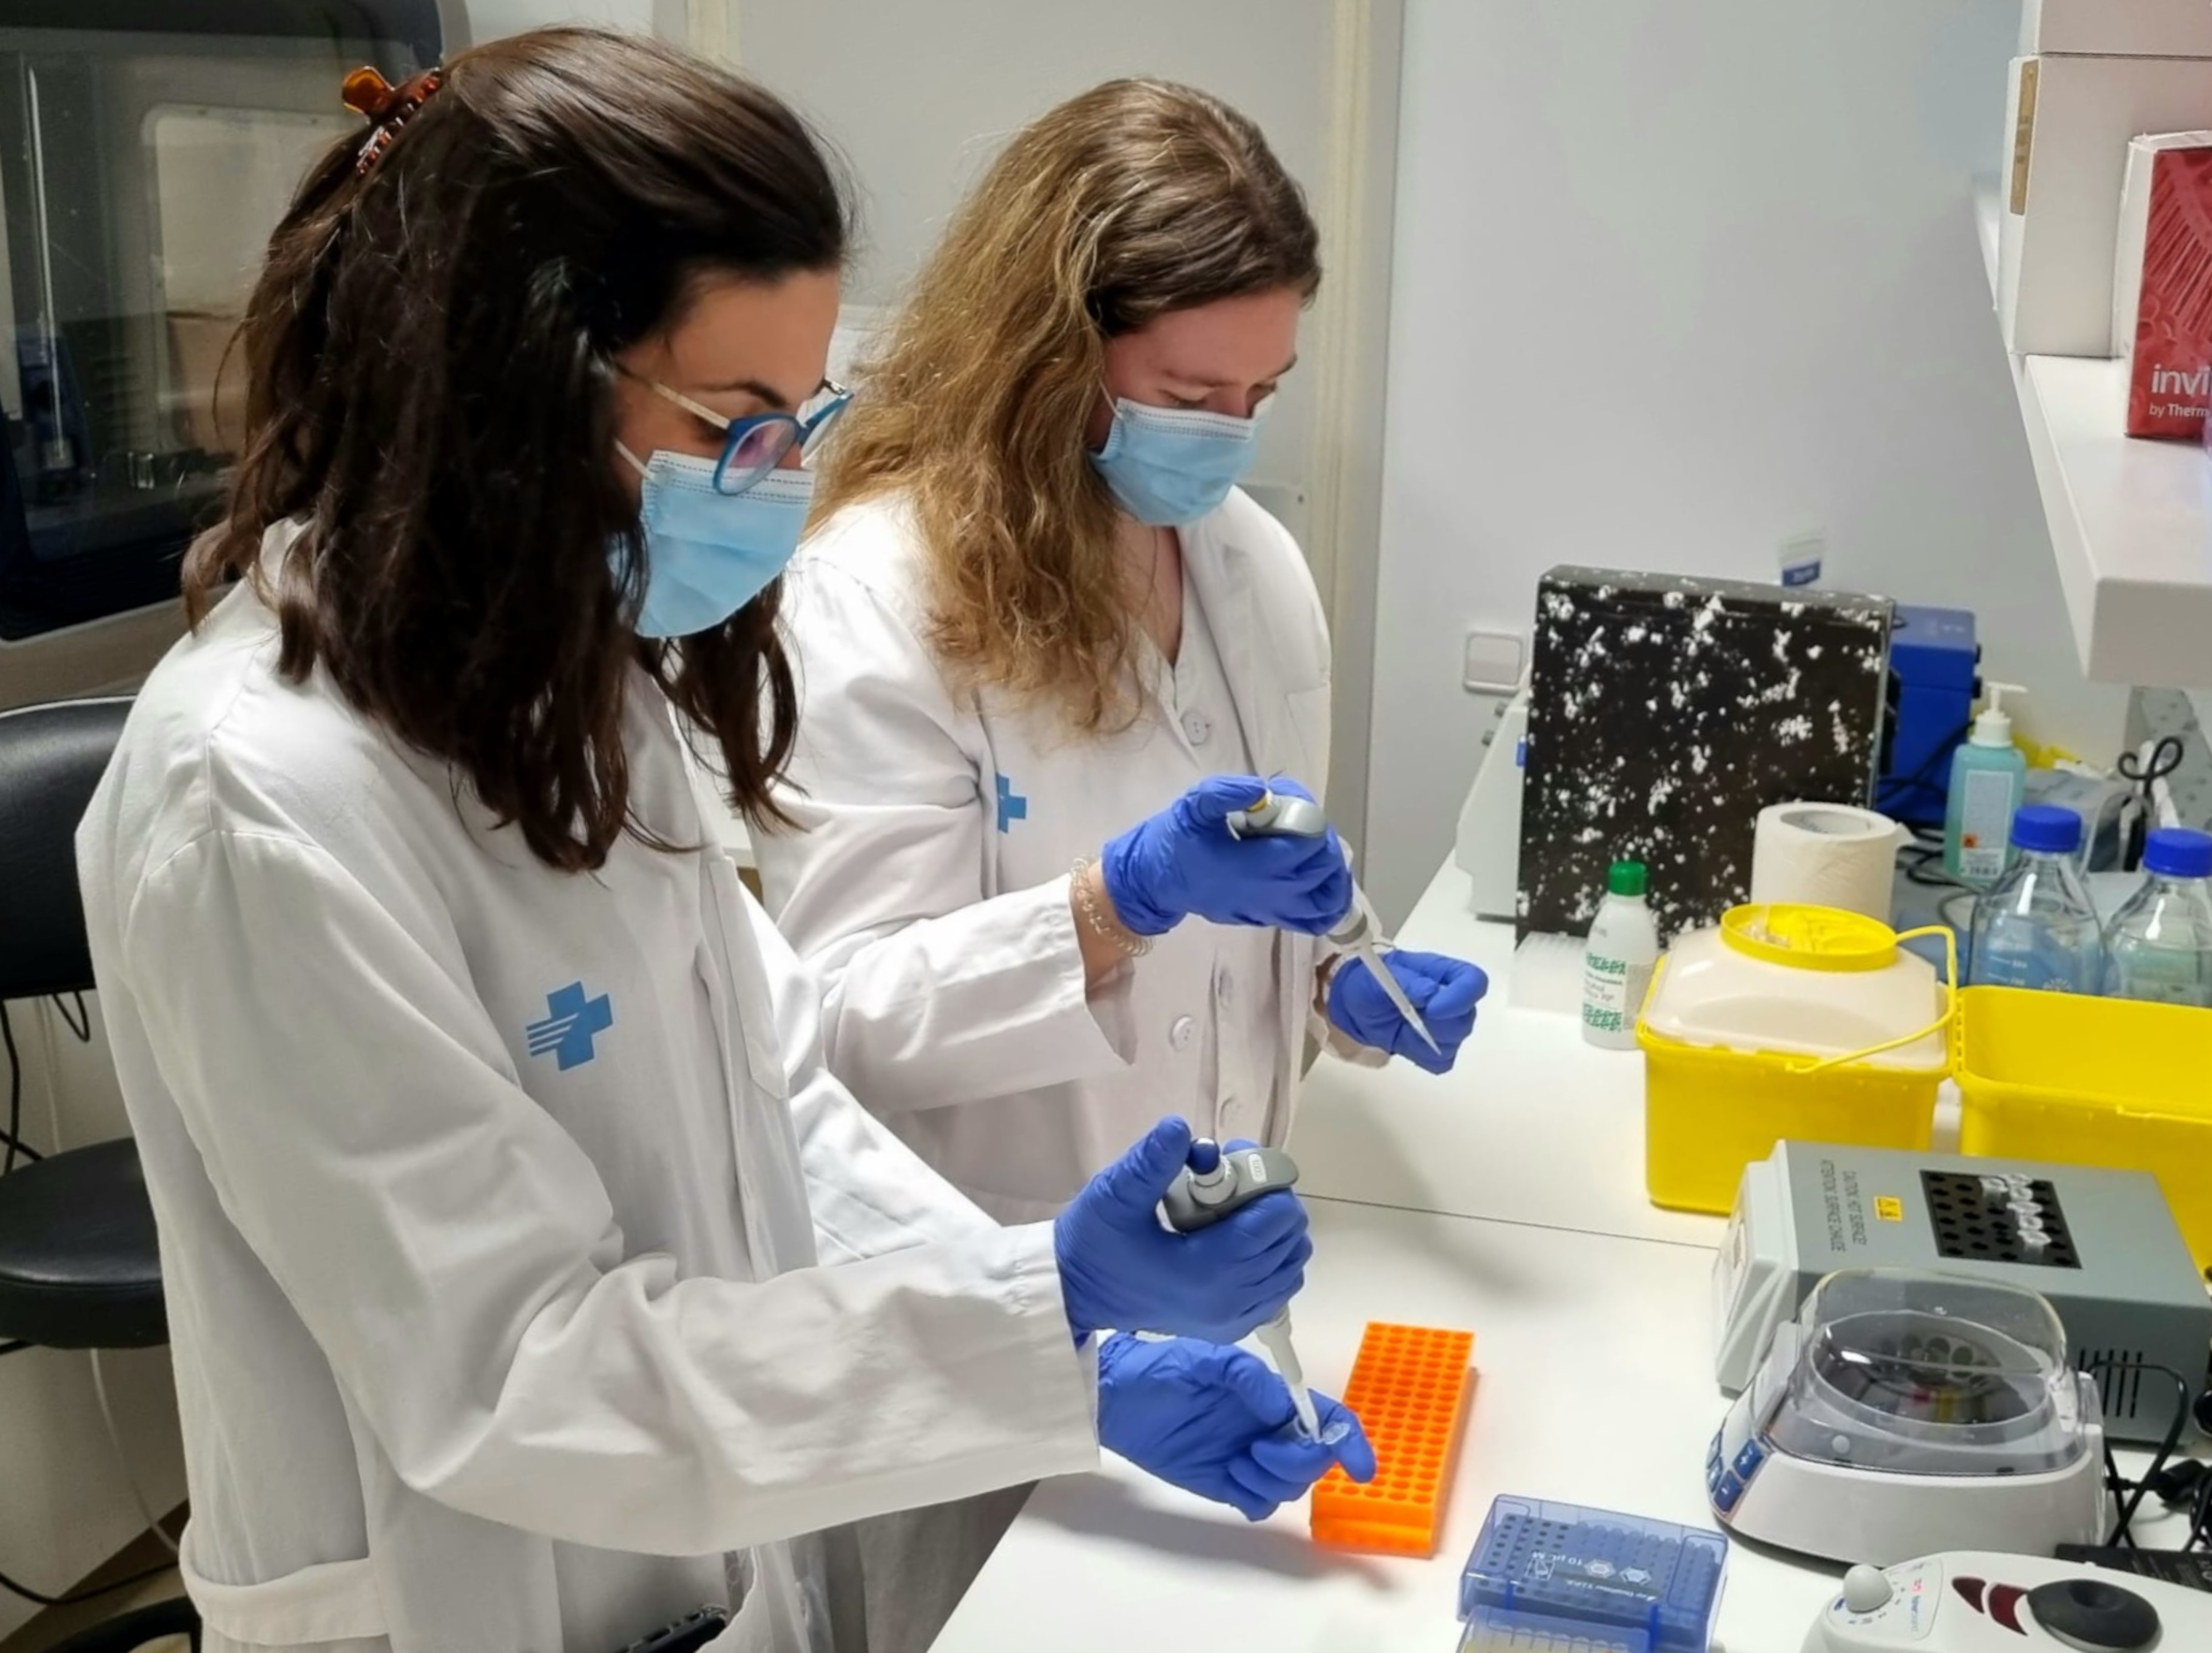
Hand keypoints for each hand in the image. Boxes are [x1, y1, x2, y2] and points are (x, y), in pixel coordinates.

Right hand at [1054, 1117, 1310, 1341]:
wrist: (1075, 1293)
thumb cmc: (1093, 1243)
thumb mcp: (1113, 1196)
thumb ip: (1150, 1163)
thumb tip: (1180, 1127)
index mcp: (1207, 1273)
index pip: (1274, 1222)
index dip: (1268, 1181)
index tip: (1234, 1158)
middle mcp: (1231, 1303)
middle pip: (1289, 1240)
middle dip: (1268, 1200)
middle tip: (1228, 1179)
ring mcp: (1234, 1320)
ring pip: (1290, 1264)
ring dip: (1271, 1229)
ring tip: (1230, 1209)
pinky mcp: (1230, 1327)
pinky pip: (1277, 1287)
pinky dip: (1269, 1258)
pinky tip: (1235, 1239)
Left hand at [1096, 1334, 1374, 1520]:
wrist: (1118, 1398)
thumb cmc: (1161, 1368)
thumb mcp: (1205, 1361)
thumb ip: (1246, 1378)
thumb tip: (1280, 1401)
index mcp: (1271, 1397)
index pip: (1326, 1419)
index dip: (1350, 1443)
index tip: (1360, 1467)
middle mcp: (1267, 1428)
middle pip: (1314, 1458)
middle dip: (1302, 1460)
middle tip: (1261, 1449)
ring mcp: (1248, 1457)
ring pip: (1290, 1485)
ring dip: (1275, 1478)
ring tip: (1239, 1461)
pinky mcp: (1226, 1483)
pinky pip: (1261, 1504)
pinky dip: (1257, 1497)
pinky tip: (1231, 1475)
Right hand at [1100, 775, 1353, 937]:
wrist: (1152, 881)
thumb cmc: (1173, 841)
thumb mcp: (1193, 806)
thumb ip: (1227, 793)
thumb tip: (1264, 791)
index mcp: (1251, 865)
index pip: (1305, 845)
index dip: (1311, 820)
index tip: (1295, 806)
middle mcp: (1267, 893)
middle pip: (1321, 871)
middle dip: (1322, 842)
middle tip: (1303, 822)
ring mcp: (1269, 911)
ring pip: (1325, 900)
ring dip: (1332, 872)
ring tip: (1317, 849)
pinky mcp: (1267, 919)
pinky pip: (1312, 919)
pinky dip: (1327, 901)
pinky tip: (1320, 879)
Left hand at [1327, 950, 1487, 1073]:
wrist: (1352, 1003)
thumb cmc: (1369, 980)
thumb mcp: (1382, 975)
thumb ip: (1408, 983)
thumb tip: (1432, 994)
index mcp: (1444, 973)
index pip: (1473, 983)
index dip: (1461, 997)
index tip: (1433, 1009)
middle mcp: (1451, 999)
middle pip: (1466, 1019)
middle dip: (1438, 1024)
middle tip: (1407, 1020)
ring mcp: (1444, 1025)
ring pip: (1454, 1042)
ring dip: (1427, 1041)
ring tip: (1402, 1028)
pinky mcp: (1433, 1047)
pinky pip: (1441, 1061)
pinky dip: (1422, 1057)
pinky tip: (1405, 1042)